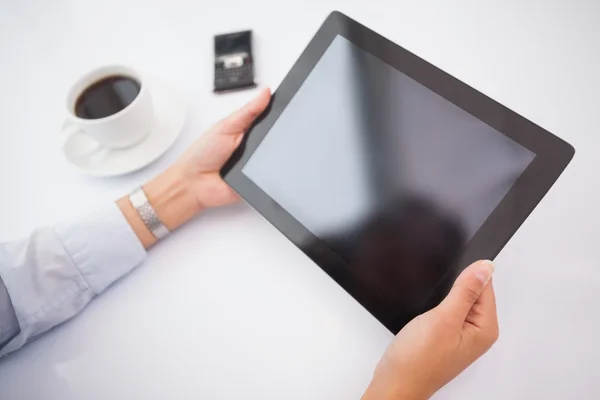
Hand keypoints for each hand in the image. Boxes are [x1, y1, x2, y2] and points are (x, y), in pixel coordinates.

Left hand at [119, 88, 270, 247]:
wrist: (193, 184)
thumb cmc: (202, 155)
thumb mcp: (225, 127)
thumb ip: (247, 112)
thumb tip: (265, 92)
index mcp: (245, 131)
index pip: (267, 119)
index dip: (278, 113)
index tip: (286, 107)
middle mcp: (252, 147)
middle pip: (274, 138)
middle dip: (276, 136)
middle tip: (266, 135)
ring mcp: (256, 165)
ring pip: (275, 158)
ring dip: (271, 156)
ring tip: (254, 156)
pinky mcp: (258, 182)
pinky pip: (270, 177)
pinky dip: (269, 174)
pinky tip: (259, 171)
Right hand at [362, 260, 498, 399]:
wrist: (395, 382)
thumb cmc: (418, 361)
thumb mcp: (444, 319)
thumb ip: (466, 291)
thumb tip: (485, 267)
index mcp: (485, 328)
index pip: (485, 286)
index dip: (466, 277)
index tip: (449, 283)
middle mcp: (476, 332)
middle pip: (472, 292)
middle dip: (453, 289)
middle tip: (436, 307)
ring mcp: (459, 335)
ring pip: (456, 300)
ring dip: (442, 299)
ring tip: (430, 315)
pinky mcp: (444, 336)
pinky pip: (445, 311)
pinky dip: (434, 308)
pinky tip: (425, 317)